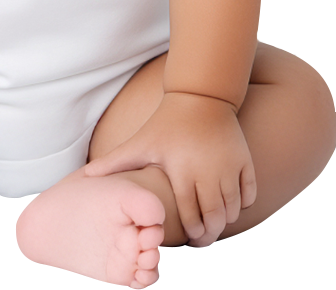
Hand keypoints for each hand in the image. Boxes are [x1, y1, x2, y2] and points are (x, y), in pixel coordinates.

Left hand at [83, 92, 256, 246]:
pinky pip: (250, 193)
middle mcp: (209, 172)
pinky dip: (244, 203)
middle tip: (204, 238)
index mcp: (182, 172)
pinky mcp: (244, 160)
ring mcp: (229, 166)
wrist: (200, 97)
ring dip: (226, 220)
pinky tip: (231, 202)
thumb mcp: (141, 142)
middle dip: (210, 233)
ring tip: (216, 221)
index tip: (189, 236)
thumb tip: (85, 176)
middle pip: (215, 218)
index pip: (191, 216)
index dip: (191, 231)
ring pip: (233, 209)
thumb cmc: (166, 123)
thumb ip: (115, 162)